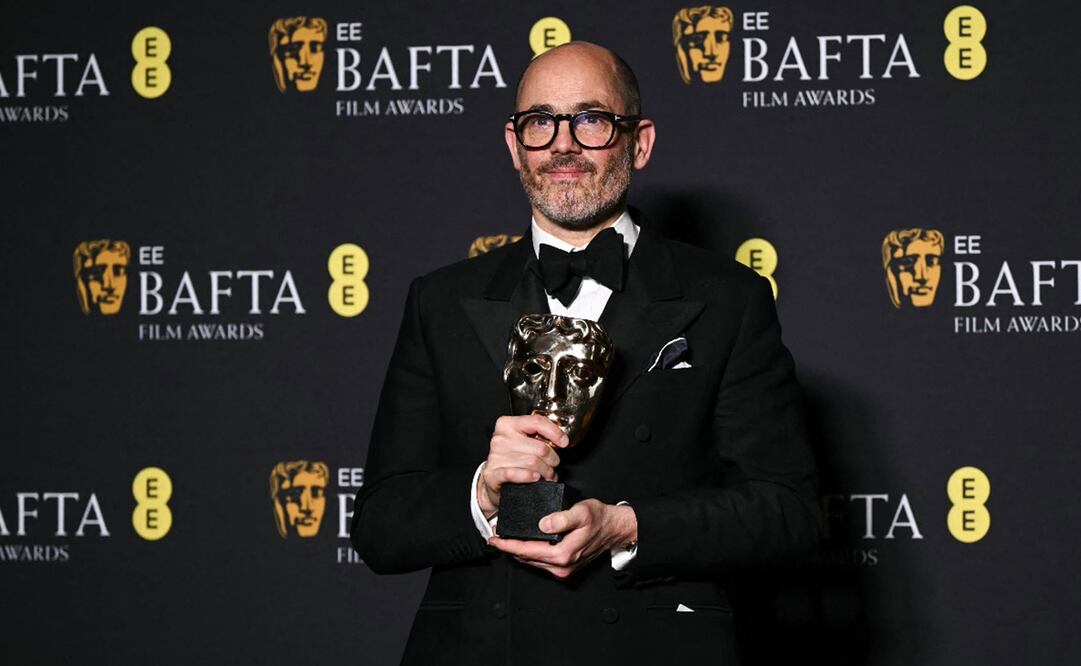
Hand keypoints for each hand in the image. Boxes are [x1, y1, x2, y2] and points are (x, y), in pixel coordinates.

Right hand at [477, 414, 568, 517]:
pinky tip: (534, 477)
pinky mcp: (493, 474)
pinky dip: (529, 477)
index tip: (564, 442)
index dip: (555, 432)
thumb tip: (561, 439)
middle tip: (553, 465)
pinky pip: (516, 474)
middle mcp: (500, 438)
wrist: (495, 478)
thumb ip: (538, 435)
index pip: (537, 422)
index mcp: (507, 424)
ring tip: (546, 474)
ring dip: (545, 472)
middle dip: (552, 459)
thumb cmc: (513, 457)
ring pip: (532, 462)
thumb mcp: (524, 440)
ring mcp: (495, 456)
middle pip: (540, 447)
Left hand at [488, 500, 637, 579]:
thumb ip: (562, 518)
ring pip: (532, 562)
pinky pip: (541, 562)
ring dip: (517, 552)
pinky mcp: (565, 567)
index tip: (493, 538)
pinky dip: (529, 554)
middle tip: (493, 537)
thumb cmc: (599, 518)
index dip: (507, 545)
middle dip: (509, 548)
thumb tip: (543, 524)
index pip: (526, 550)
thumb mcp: (581, 512)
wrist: (614, 529)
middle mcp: (561, 566)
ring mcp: (563, 569)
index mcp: (562, 554)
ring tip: (504, 540)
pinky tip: (523, 545)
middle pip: (526, 558)